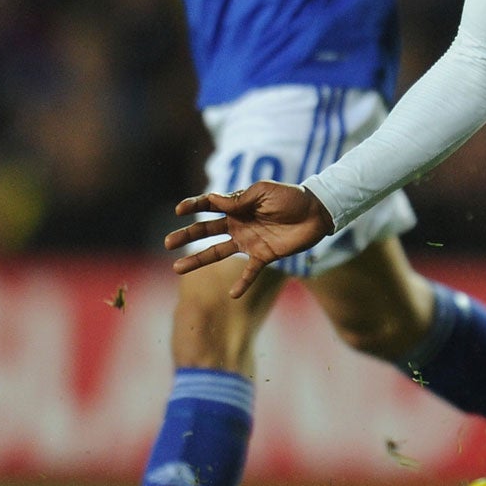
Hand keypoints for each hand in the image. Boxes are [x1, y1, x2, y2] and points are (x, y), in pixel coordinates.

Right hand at [164, 181, 333, 298]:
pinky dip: (242, 283)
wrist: (318, 212)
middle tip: (167, 242)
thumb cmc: (291, 197)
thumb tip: (215, 199)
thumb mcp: (265, 191)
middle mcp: (238, 224)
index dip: (193, 206)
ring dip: (198, 260)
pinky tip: (232, 294)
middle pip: (206, 231)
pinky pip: (249, 272)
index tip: (179, 210)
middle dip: (186, 236)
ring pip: (218, 252)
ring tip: (176, 269)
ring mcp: (248, 241)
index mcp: (237, 205)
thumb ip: (241, 198)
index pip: (209, 205)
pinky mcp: (263, 256)